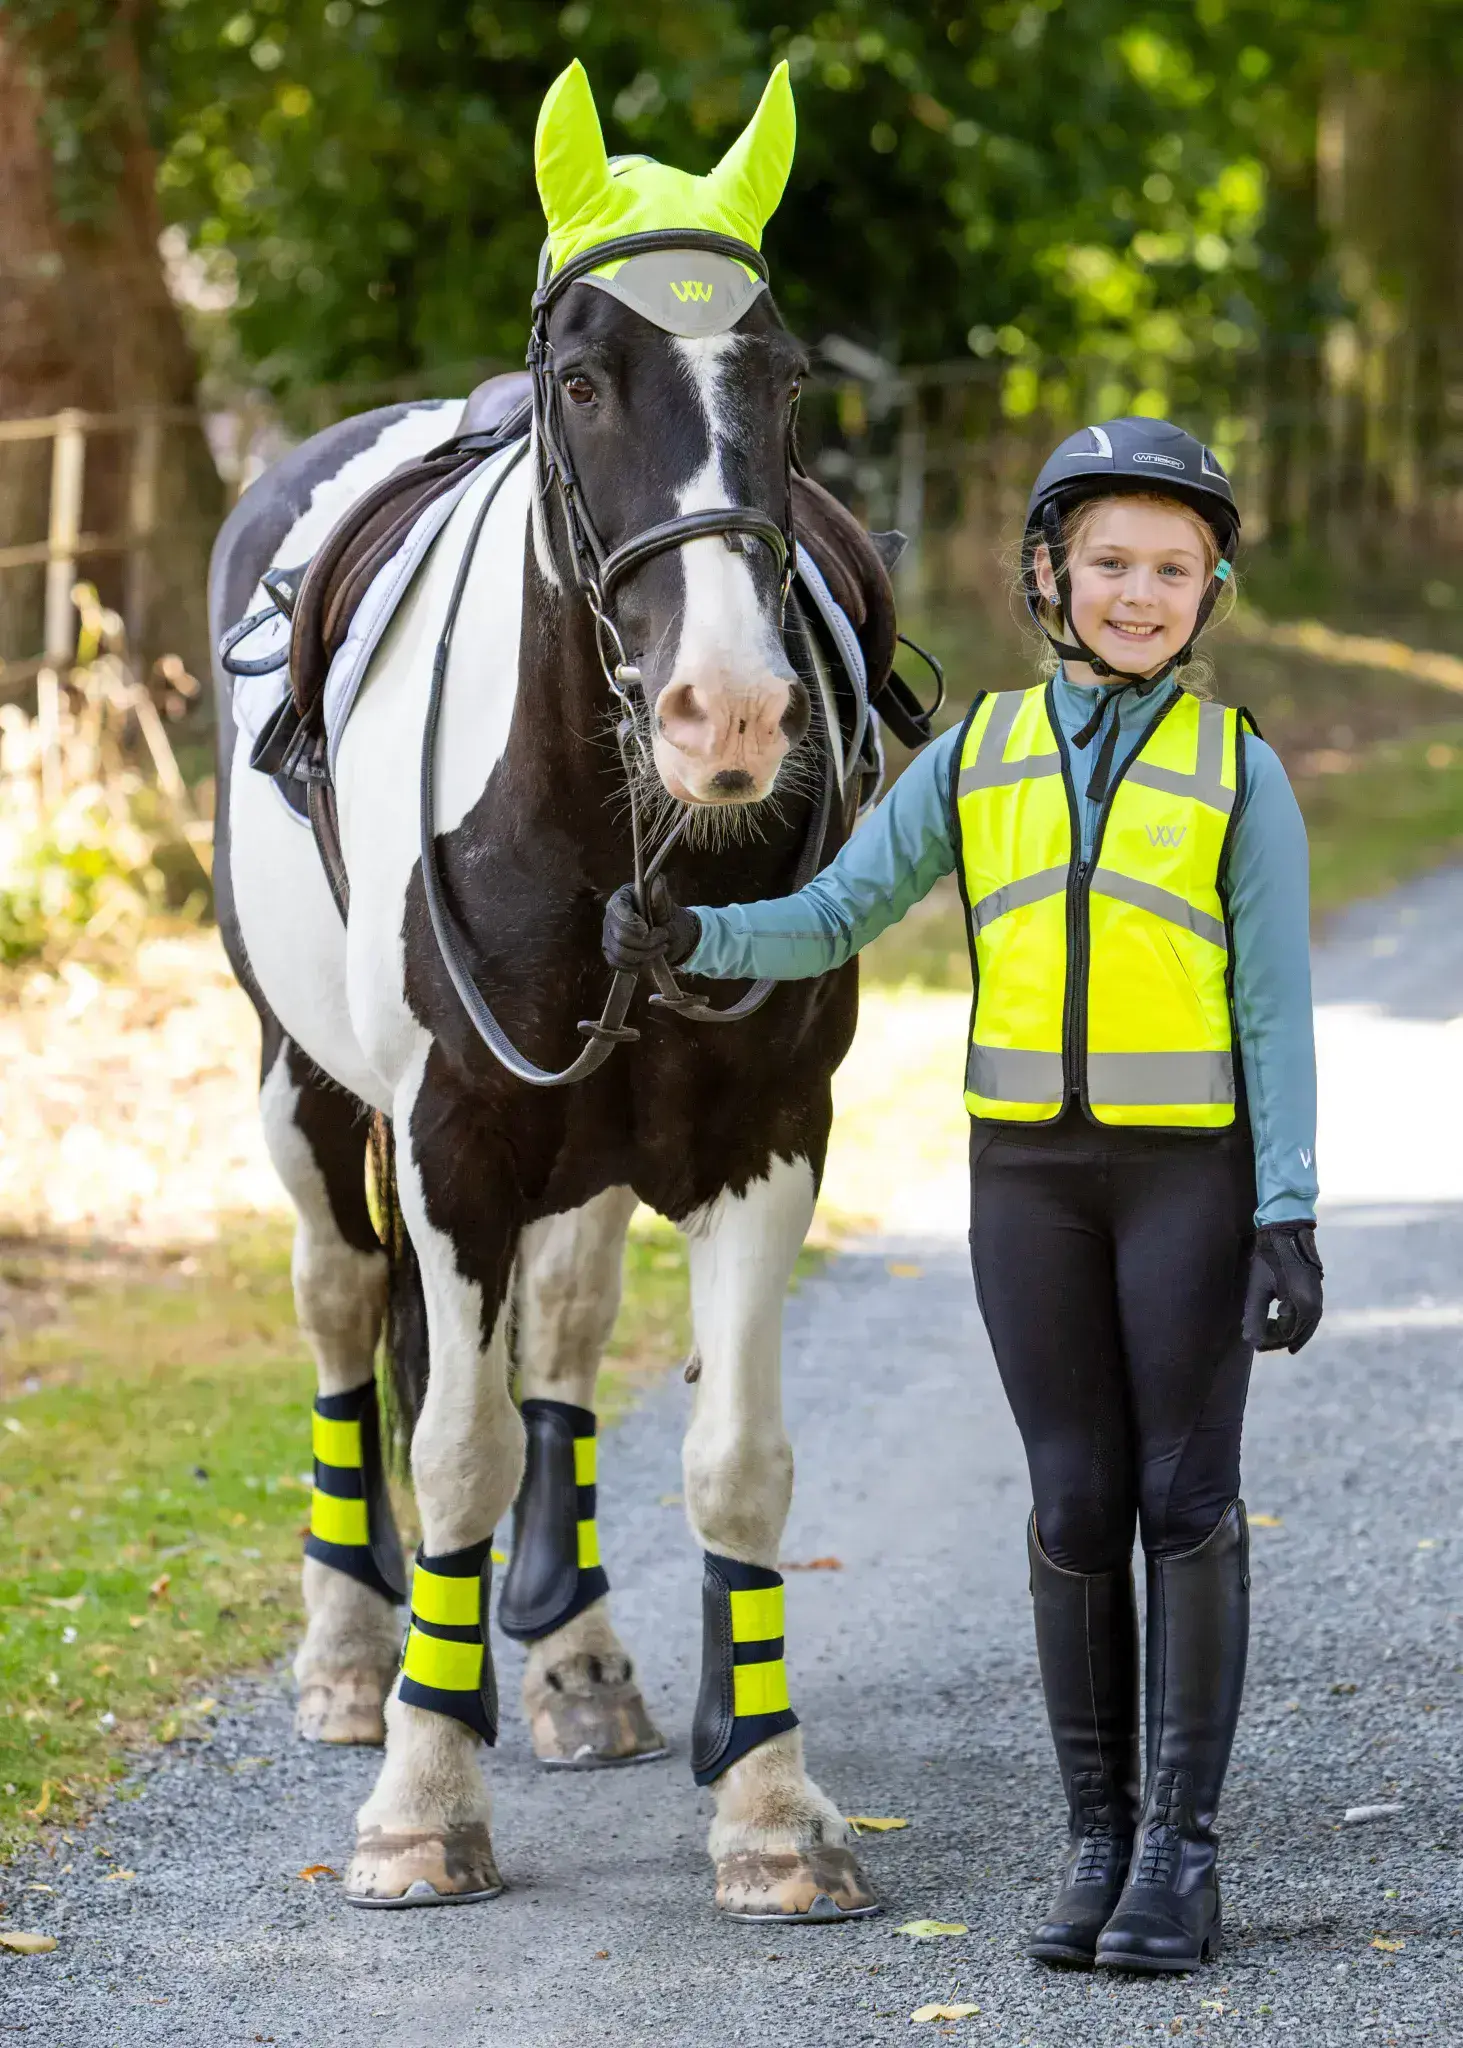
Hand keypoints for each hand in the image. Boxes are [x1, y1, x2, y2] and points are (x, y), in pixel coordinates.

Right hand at [601, 877, 700, 971]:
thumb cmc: (668, 918)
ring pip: (619, 952)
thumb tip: (658, 879)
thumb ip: (660, 897)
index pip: (616, 910)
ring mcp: (609, 934)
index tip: (648, 929)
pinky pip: (617, 963)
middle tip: (664, 938)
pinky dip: (635, 965)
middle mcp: (611, 915)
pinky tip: (648, 959)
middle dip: (645, 943)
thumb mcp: (668, 907)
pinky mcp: (611, 952)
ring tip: (661, 949)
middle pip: (619, 935)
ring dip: (644, 955)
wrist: (671, 937)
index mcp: (622, 898)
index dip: (631, 923)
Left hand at [1243, 1222, 1322, 1353]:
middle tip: (1258, 1344)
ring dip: (1286, 1331)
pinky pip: (1307, 1314)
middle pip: (1298, 1332)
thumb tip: (1252, 1342)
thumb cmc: (1269, 1257)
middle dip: (1278, 1339)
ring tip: (1268, 1334)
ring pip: (1304, 1325)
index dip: (1270, 1342)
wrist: (1285, 1231)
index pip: (1288, 1334)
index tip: (1254, 1345)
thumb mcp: (1258, 1288)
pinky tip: (1279, 1320)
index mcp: (1303, 1304)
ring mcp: (1318, 1297)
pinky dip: (1293, 1321)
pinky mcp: (1314, 1291)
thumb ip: (1255, 1316)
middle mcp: (1315, 1304)